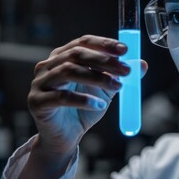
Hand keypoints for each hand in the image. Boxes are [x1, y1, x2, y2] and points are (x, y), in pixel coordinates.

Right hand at [27, 34, 147, 155]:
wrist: (66, 136)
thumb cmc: (84, 108)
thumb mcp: (106, 90)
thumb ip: (120, 76)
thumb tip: (142, 64)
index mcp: (63, 56)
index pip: (84, 42)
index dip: (105, 44)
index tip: (125, 50)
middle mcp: (48, 65)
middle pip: (77, 54)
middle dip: (105, 61)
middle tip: (127, 71)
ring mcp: (40, 82)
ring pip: (69, 71)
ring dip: (97, 78)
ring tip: (117, 87)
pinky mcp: (36, 101)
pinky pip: (61, 97)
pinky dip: (84, 100)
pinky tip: (99, 106)